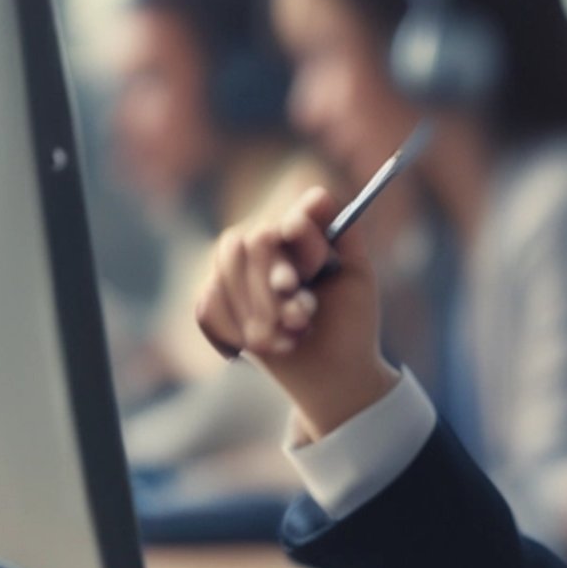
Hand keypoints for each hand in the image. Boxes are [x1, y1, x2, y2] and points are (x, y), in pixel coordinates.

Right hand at [195, 185, 397, 438]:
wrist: (331, 372)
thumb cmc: (349, 323)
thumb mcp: (356, 280)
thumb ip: (346, 237)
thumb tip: (321, 195)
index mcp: (304, 235)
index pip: (298, 216)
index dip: (301, 230)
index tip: (302, 249)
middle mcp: (268, 244)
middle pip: (256, 239)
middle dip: (276, 280)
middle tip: (302, 313)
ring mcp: (235, 271)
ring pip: (228, 272)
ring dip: (265, 310)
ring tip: (297, 330)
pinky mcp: (215, 300)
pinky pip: (211, 305)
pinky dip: (242, 329)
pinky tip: (274, 344)